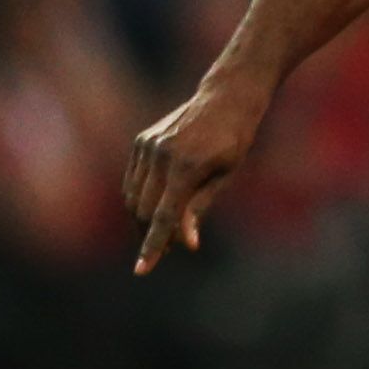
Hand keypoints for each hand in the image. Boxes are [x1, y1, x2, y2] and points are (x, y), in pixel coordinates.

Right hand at [123, 76, 270, 274]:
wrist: (226, 99)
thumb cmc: (235, 141)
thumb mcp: (226, 177)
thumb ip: (200, 208)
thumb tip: (186, 243)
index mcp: (186, 167)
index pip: (163, 218)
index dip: (152, 247)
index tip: (142, 270)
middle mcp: (160, 156)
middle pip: (143, 210)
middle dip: (151, 235)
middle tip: (169, 251)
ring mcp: (146, 146)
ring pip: (132, 197)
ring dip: (143, 220)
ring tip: (163, 232)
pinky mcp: (141, 141)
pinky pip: (132, 179)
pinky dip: (139, 198)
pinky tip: (155, 206)